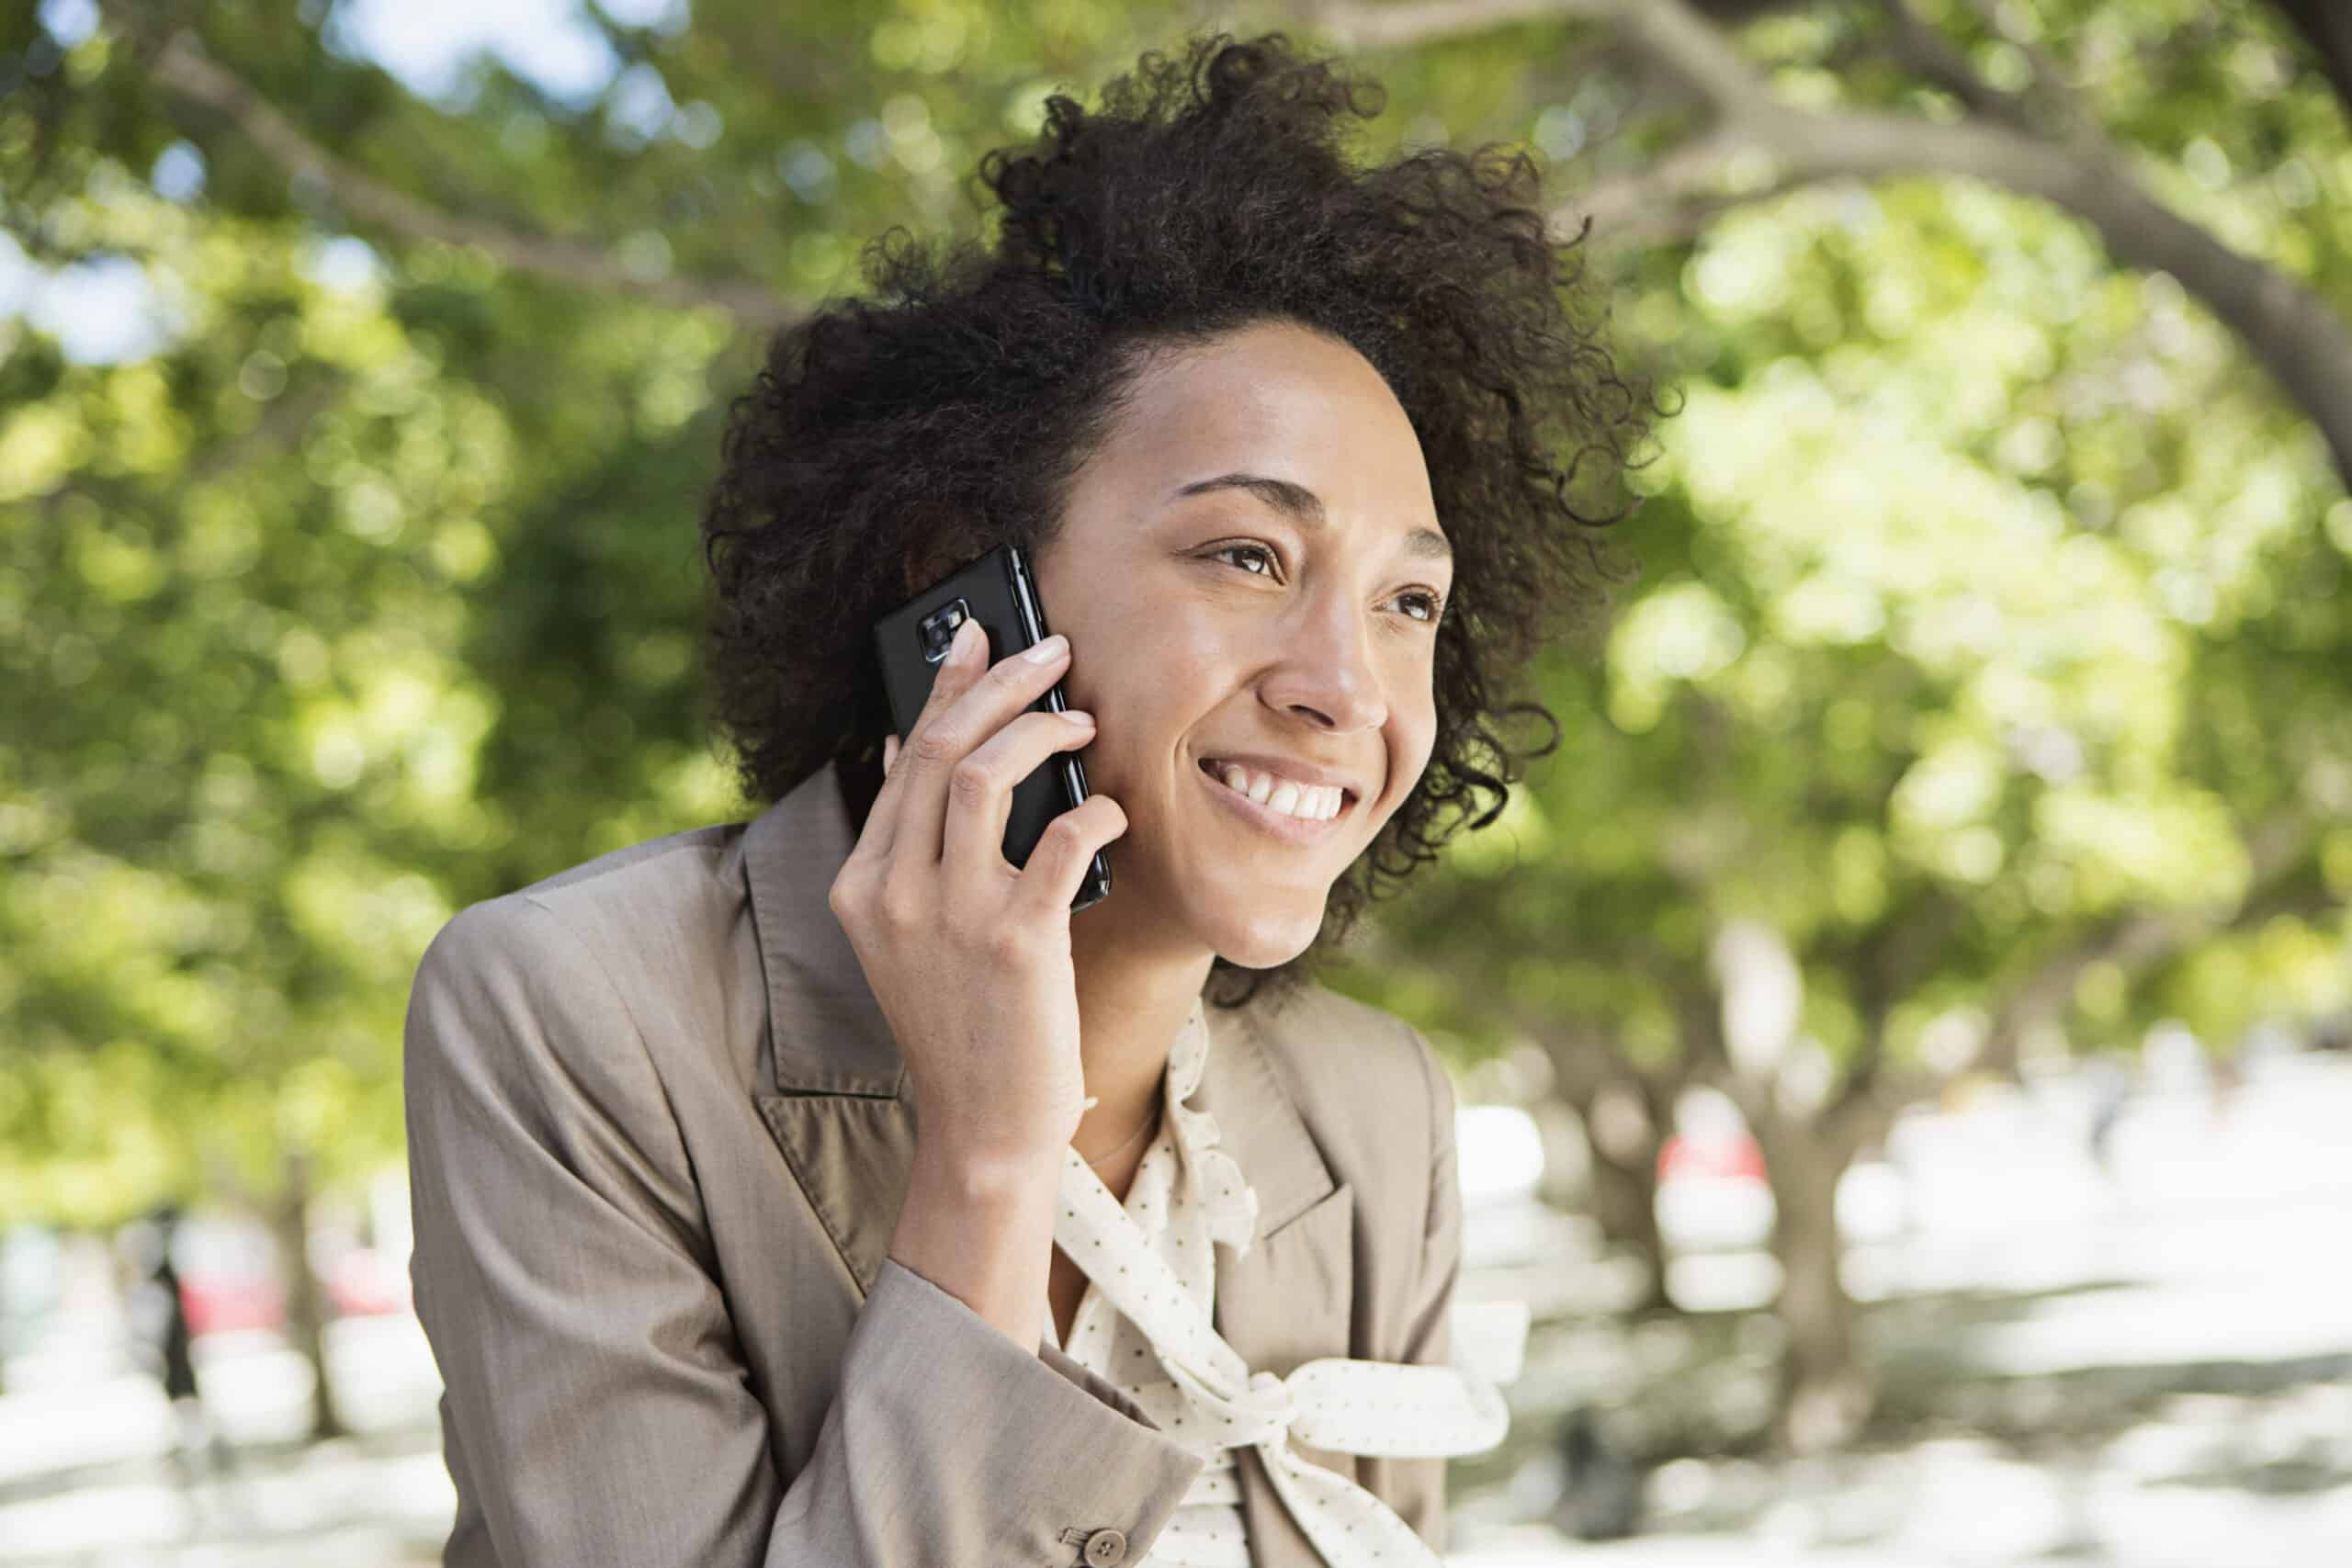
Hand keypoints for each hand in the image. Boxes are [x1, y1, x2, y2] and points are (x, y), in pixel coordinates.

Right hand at [829, 618, 1125, 1169]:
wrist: (983, 1128)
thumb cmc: (963, 1026)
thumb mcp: (909, 935)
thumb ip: (910, 849)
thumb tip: (908, 751)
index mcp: (861, 885)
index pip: (901, 757)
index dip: (945, 687)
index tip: (980, 636)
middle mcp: (893, 893)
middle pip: (938, 750)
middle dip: (1000, 684)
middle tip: (1051, 653)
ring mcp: (950, 916)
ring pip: (982, 775)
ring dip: (1040, 732)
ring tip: (1082, 722)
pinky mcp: (1015, 941)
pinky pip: (1058, 839)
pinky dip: (1091, 810)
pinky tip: (1110, 809)